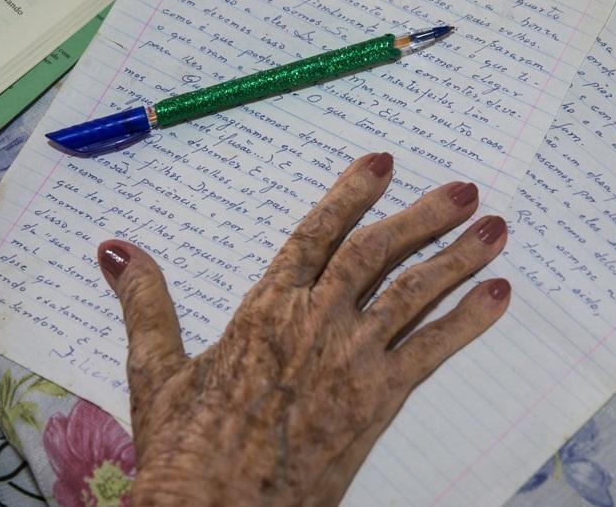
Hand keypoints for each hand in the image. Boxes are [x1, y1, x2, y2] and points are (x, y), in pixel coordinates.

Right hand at [97, 151, 509, 504]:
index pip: (316, 234)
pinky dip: (469, 320)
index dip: (351, 194)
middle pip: (377, 253)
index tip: (382, 164)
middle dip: (424, 217)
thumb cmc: (185, 451)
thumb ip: (145, 302)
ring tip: (495, 229)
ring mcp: (350, 360)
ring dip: (458, 257)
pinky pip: (432, 351)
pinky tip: (498, 296)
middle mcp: (313, 322)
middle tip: (464, 189)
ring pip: (413, 293)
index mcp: (263, 308)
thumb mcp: (155, 370)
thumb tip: (116, 249)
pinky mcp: (377, 402)